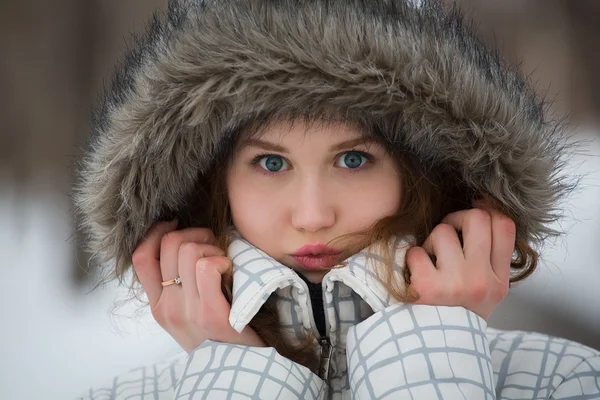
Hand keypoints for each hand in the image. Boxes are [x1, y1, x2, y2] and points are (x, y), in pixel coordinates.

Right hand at [132, 221, 265, 352]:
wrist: (236, 370)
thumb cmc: (217, 335)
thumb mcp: (187, 313)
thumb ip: (178, 286)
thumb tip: (182, 242)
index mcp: (158, 306)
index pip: (141, 256)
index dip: (157, 231)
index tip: (176, 225)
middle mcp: (166, 308)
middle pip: (169, 244)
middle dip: (196, 234)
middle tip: (213, 246)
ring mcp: (186, 311)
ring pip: (189, 250)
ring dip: (213, 249)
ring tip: (224, 265)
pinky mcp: (211, 314)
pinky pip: (207, 266)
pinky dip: (222, 261)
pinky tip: (230, 273)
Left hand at [405, 205, 515, 318]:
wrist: (438, 348)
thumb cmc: (459, 313)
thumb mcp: (488, 291)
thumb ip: (489, 257)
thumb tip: (481, 207)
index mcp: (499, 280)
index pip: (504, 225)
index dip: (487, 209)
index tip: (473, 212)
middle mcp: (481, 280)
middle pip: (476, 217)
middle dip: (455, 219)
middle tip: (447, 234)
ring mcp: (456, 283)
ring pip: (442, 231)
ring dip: (431, 243)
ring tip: (431, 262)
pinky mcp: (428, 288)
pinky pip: (416, 251)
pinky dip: (413, 259)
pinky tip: (417, 274)